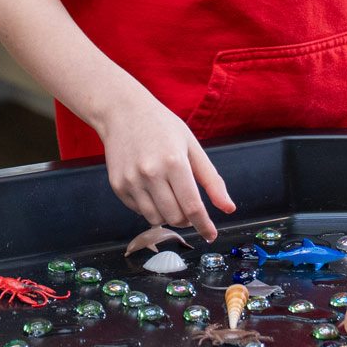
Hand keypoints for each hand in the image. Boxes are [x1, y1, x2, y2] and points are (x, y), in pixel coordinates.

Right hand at [97, 95, 236, 241]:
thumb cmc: (161, 126)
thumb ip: (211, 180)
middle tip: (189, 207)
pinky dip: (150, 208)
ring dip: (168, 216)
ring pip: (156, 219)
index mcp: (174, 161)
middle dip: (187, 219)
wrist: (123, 112)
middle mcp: (151, 173)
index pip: (192, 206)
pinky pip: (139, 211)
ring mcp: (131, 181)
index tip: (211, 235)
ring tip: (170, 196)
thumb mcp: (192, 146)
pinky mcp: (118, 186)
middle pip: (175, 217)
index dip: (204, 225)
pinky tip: (152, 188)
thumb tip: (228, 208)